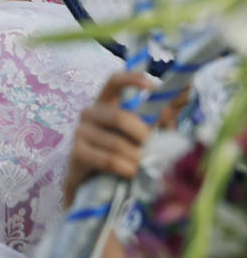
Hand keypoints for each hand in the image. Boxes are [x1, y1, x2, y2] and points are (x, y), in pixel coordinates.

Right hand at [63, 71, 154, 206]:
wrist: (92, 184)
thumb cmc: (121, 153)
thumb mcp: (141, 133)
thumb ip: (161, 115)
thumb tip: (187, 91)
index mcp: (106, 103)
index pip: (113, 81)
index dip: (131, 79)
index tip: (151, 86)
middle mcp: (90, 113)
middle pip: (119, 117)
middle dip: (143, 134)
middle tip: (154, 147)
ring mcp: (80, 132)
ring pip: (117, 143)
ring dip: (136, 158)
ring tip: (143, 166)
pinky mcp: (77, 153)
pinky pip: (108, 160)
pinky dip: (125, 168)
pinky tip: (130, 173)